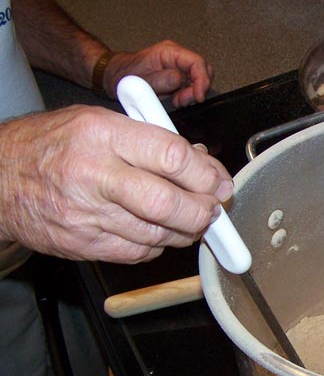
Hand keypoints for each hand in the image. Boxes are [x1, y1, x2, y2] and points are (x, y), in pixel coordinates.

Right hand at [0, 105, 232, 262]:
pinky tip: (155, 231)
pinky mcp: (82, 244)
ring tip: (189, 219)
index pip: (172, 156)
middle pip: (169, 204)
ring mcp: (86, 214)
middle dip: (203, 211)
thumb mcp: (99, 122)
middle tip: (212, 209)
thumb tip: (202, 164)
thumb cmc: (52, 145)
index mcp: (102, 134)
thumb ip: (151, 141)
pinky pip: (138, 253)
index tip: (218, 181)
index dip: (206, 173)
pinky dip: (157, 245)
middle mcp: (94, 174)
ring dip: (185, 231)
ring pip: (158, 234)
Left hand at [103, 40, 214, 107]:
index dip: (202, 80)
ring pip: (198, 80)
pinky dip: (186, 96)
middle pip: (203, 70)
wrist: (114, 76)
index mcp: (169, 52)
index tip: (198, 97)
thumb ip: (161, 80)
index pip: (197, 62)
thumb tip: (180, 80)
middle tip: (183, 100)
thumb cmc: (123, 74)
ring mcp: (177, 66)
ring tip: (176, 101)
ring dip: (191, 94)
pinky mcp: (177, 76)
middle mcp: (176, 57)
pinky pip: (190, 86)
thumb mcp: (140, 80)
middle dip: (198, 88)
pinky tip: (175, 100)